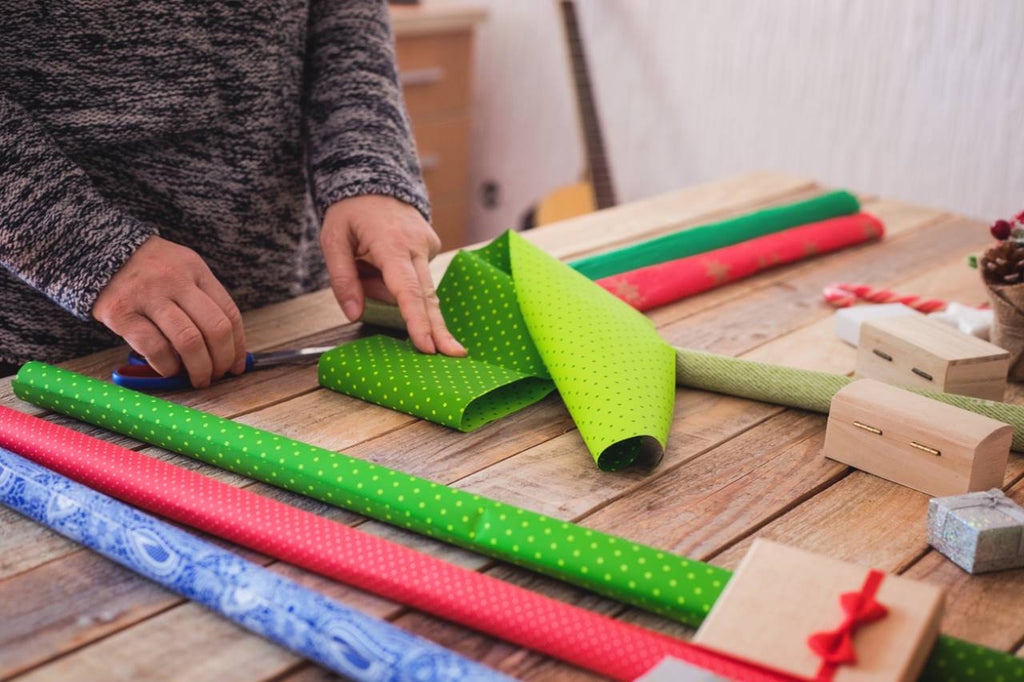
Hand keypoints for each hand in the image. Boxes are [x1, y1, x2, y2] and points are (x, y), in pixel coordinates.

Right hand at [93, 236, 246, 386]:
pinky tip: (169, 369)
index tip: (236, 365)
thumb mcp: (181, 270)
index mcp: (195, 270)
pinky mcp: (122, 313)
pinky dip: (168, 366)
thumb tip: (227, 347)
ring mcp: (148, 296)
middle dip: (221, 360)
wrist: (96, 251)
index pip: (229, 313)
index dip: (237, 346)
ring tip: (198, 378)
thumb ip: (202, 300)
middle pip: (215, 329)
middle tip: (216, 375)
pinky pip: (155, 348)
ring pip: (189, 341)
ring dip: (199, 368)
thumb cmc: (147, 269)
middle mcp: (175, 281)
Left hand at [320, 195, 465, 356]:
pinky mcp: (433, 247)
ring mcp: (429, 245)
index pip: (407, 289)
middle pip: (428, 296)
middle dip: (438, 328)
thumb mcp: (332, 240)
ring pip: (417, 288)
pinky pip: (415, 277)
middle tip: (454, 355)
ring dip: (390, 290)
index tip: (427, 344)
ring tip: (364, 260)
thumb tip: (354, 315)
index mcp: (390, 244)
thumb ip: (343, 279)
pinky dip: (397, 278)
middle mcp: (416, 246)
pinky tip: (380, 258)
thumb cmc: (351, 211)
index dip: (416, 319)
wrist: (376, 180)